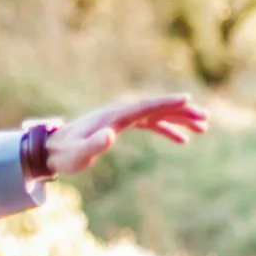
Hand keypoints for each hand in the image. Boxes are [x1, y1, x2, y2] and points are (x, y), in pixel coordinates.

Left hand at [42, 93, 207, 179]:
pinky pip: (149, 124)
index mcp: (114, 117)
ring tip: (202, 128)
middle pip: (156, 108)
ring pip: (156, 115)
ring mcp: (120, 119)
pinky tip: (181, 140)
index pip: (145, 106)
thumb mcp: (79, 154)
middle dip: (181, 112)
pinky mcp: (120, 127)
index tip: (188, 100)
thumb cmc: (65, 155)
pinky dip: (166, 129)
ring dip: (179, 120)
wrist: (50, 151)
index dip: (166, 103)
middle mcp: (119, 113)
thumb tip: (109, 136)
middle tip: (206, 120)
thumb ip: (93, 145)